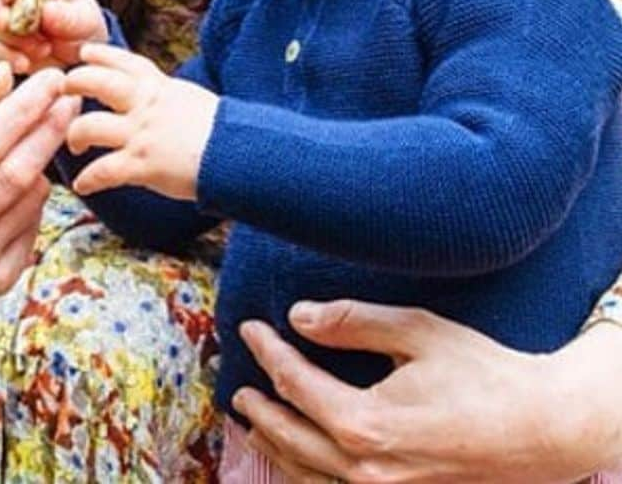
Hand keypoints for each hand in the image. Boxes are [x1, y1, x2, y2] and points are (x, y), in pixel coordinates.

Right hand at [0, 0, 106, 72]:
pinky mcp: (6, 44)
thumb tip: (46, 11)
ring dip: (13, 42)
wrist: (84, 51)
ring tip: (44, 50)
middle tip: (17, 29)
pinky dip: (8, 58)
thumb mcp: (85, 18)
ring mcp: (8, 21)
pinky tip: (25, 64)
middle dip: (4, 18)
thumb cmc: (85, 24)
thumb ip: (68, 15)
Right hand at [0, 63, 77, 408]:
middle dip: (47, 129)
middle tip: (70, 98)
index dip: (22, 110)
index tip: (51, 79)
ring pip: (29, 199)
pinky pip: (33, 225)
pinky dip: (38, 196)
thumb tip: (4, 74)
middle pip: (11, 174)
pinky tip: (31, 180)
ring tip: (48, 132)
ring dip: (45, 159)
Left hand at [63, 42, 217, 200]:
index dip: (100, 55)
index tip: (83, 53)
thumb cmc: (221, 131)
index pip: (123, 61)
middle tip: (64, 92)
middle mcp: (145, 105)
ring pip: (88, 126)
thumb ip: (163, 95)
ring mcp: (141, 134)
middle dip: (74, 84)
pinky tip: (83, 185)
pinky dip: (88, 179)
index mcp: (159, 87)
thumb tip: (152, 94)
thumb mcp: (189, 99)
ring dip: (74, 136)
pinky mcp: (142, 165)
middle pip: (96, 82)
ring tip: (74, 145)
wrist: (240, 154)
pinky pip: (102, 171)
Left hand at [233, 299, 621, 482]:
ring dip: (277, 449)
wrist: (544, 431)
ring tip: (255, 426)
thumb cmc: (482, 375)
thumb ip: (352, 321)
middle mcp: (369, 471)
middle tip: (239, 390)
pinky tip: (304, 461)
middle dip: (261, 410)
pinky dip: (310, 476)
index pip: (295, 383)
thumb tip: (299, 315)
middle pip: (292, 437)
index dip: (267, 351)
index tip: (250, 327)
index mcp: (367, 424)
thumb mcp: (417, 331)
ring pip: (310, 475)